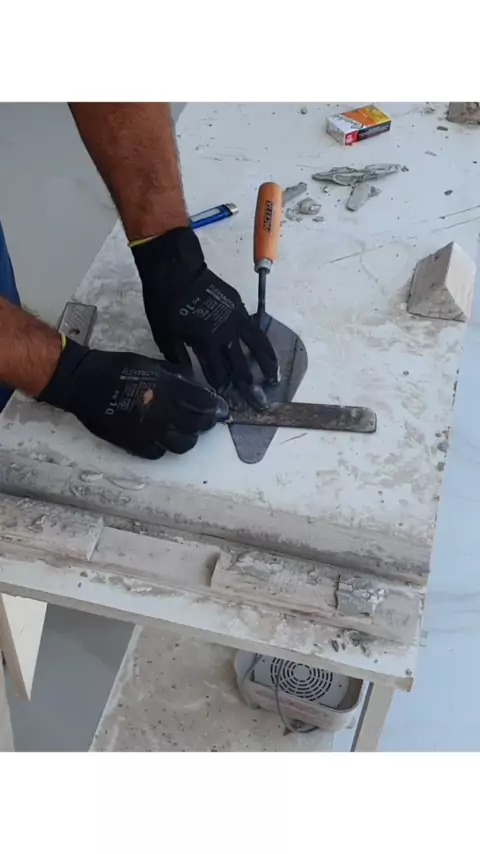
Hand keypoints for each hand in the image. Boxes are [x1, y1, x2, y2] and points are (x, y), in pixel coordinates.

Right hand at [38, 339, 219, 458]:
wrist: (83, 382)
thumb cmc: (116, 367)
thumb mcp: (150, 362)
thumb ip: (174, 374)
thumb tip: (193, 381)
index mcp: (170, 389)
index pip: (204, 404)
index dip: (215, 407)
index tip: (219, 408)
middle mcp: (164, 413)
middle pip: (198, 426)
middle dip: (206, 423)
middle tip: (204, 420)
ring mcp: (150, 431)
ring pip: (183, 444)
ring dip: (188, 438)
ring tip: (184, 432)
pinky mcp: (134, 444)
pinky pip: (159, 453)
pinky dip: (164, 448)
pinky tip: (161, 440)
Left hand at [131, 227, 277, 407]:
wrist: (177, 270)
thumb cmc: (166, 303)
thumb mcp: (165, 335)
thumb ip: (178, 358)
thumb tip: (189, 377)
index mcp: (205, 344)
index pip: (216, 374)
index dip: (221, 390)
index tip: (227, 404)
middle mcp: (225, 336)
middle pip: (238, 368)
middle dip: (247, 388)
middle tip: (257, 404)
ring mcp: (236, 323)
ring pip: (256, 350)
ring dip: (265, 368)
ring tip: (274, 383)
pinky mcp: (241, 311)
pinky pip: (257, 333)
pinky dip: (265, 348)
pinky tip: (270, 357)